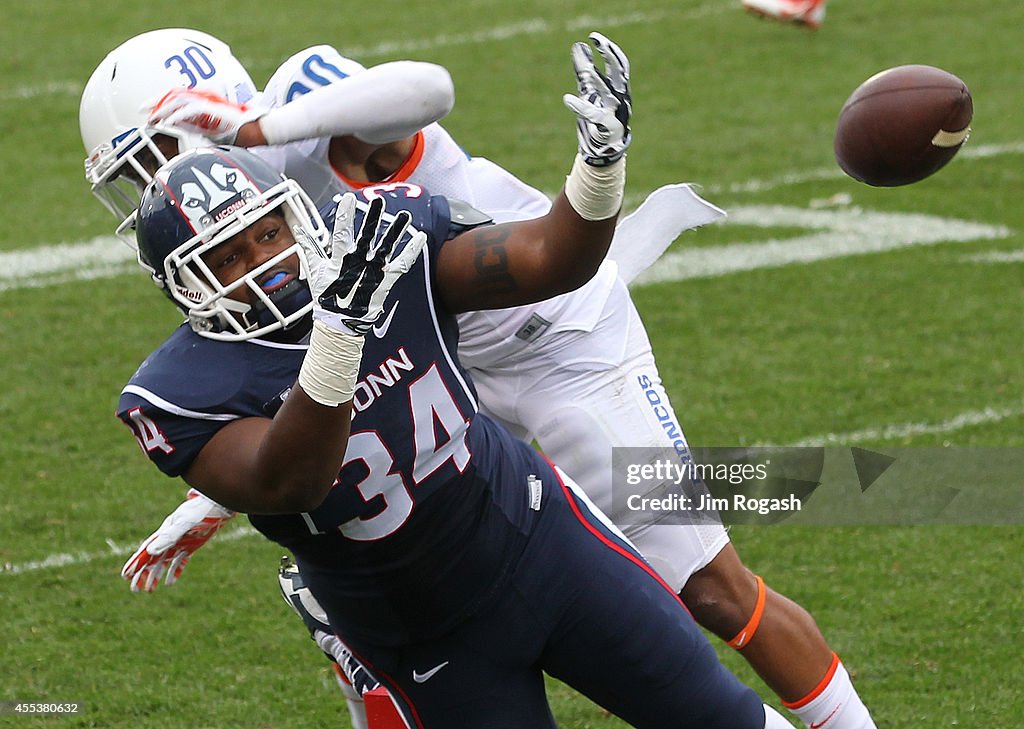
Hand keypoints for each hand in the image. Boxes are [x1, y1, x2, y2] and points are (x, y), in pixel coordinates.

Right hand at [121, 488, 235, 592]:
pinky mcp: (193, 545)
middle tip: (134, 589)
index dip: (136, 563)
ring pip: (164, 562)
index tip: (125, 575)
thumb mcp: (186, 523)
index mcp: (165, 532)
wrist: (220, 502)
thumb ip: (169, 536)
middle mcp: (170, 538)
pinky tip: (169, 583)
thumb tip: (150, 551)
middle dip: (142, 573)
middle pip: (152, 559)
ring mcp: (181, 542)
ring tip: (148, 590)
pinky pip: (180, 560)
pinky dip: (174, 571)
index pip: (146, 551)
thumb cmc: (202, 510)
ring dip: (156, 575)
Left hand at [147, 88, 261, 144]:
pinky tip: (167, 123)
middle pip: (173, 95)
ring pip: (178, 100)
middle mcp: (202, 101)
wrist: (253, 129)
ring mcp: (206, 103)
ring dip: (163, 109)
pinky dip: (177, 116)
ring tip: (153, 118)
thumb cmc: (237, 133)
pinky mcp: (211, 109)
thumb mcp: (212, 133)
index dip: (160, 102)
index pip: (176, 99)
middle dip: (155, 102)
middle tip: (141, 110)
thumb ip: (198, 131)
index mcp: (200, 105)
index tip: (147, 110)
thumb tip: (186, 138)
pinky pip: (189, 110)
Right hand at [300, 194, 426, 334]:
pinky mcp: (386, 280)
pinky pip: (402, 264)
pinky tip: (420, 237)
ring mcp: (373, 271)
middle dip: (372, 217)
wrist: (340, 322)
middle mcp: (358, 263)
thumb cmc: (327, 296)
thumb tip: (300, 230)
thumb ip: (310, 248)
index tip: (348, 199)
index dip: (345, 215)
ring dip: (396, 230)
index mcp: (340, 259)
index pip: (341, 232)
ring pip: (386, 246)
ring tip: (404, 215)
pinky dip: (412, 251)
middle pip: (367, 235)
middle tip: (378, 200)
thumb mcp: (316, 271)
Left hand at [562, 32, 631, 165]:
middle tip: (598, 41)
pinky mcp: (606, 126)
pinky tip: (567, 99)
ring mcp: (615, 112)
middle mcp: (621, 98)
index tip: (594, 38)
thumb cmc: (600, 118)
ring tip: (587, 71)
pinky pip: (593, 114)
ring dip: (598, 80)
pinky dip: (580, 106)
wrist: (606, 150)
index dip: (610, 50)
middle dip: (610, 55)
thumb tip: (579, 47)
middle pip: (620, 72)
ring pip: (608, 93)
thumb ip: (585, 71)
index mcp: (619, 88)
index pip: (620, 64)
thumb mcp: (591, 91)